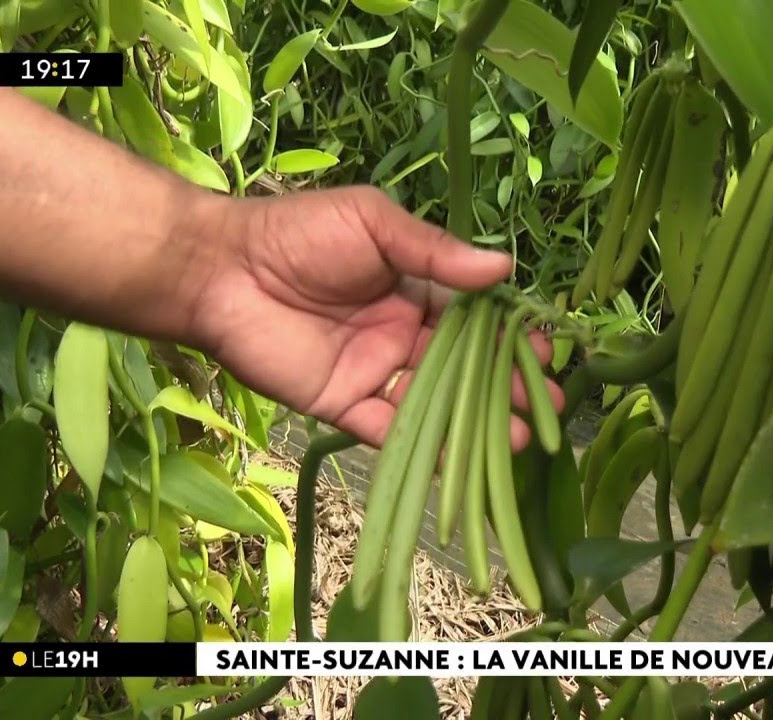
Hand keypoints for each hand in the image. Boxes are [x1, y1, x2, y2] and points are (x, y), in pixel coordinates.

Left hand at [191, 186, 562, 447]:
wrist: (221, 270)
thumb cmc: (300, 234)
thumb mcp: (375, 225)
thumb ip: (435, 251)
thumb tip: (504, 267)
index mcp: (416, 288)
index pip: (477, 318)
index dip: (512, 336)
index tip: (546, 351)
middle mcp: (404, 334)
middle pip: (467, 367)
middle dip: (509, 386)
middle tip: (551, 405)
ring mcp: (377, 373)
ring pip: (438, 403)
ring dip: (480, 421)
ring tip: (523, 438)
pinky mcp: (345, 405)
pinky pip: (392, 431)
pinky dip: (427, 447)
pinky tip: (465, 458)